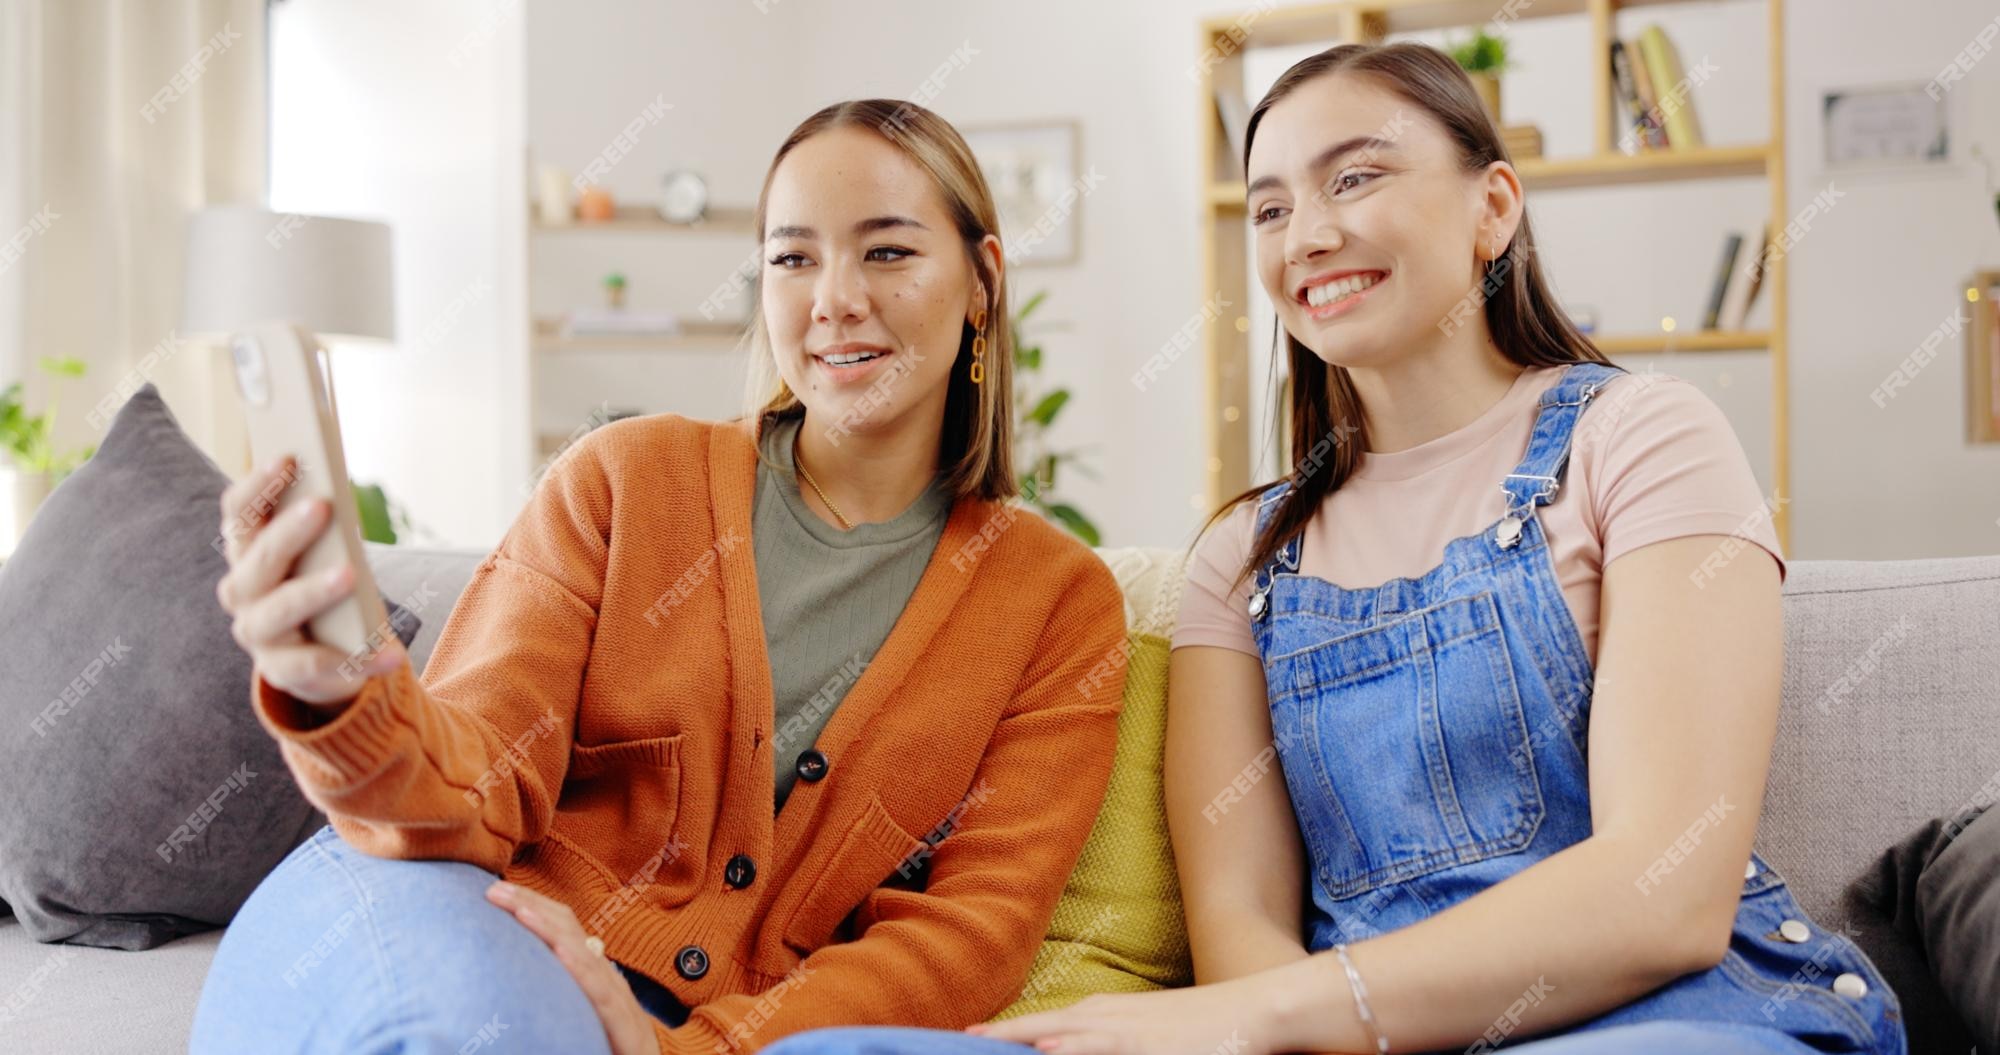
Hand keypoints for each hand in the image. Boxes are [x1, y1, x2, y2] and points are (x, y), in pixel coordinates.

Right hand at [215, 454, 405, 707]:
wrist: (324, 657)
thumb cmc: (322, 588)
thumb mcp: (322, 555)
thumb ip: (320, 528)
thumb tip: (338, 493)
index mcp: (246, 553)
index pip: (238, 514)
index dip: (257, 485)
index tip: (288, 457)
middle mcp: (242, 592)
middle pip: (259, 558)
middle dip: (289, 531)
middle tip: (323, 506)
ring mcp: (258, 634)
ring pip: (279, 609)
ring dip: (312, 590)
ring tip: (349, 573)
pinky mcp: (283, 672)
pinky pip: (316, 665)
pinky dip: (356, 660)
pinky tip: (390, 654)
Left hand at [486, 880, 661, 1054]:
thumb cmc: (613, 1037)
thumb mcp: (580, 1003)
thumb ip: (561, 981)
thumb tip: (532, 962)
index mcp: (591, 968)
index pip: (561, 925)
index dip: (531, 903)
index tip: (495, 890)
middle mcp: (603, 974)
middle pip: (568, 928)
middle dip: (531, 904)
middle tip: (494, 889)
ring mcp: (614, 994)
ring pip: (581, 953)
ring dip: (549, 928)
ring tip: (520, 911)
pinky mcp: (622, 1021)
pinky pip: (601, 991)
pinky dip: (581, 968)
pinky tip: (561, 953)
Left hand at [969, 981, 1277, 1054]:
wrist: (1250, 1011)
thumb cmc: (1196, 1027)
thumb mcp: (1140, 1031)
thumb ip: (1102, 1040)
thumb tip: (1061, 1048)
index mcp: (1097, 1015)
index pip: (1036, 1026)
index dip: (999, 1034)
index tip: (963, 1040)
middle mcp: (1104, 1019)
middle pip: (1037, 1028)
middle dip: (997, 1039)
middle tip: (959, 1043)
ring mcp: (1124, 1033)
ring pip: (1061, 1038)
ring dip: (1024, 1042)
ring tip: (983, 1045)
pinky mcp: (1147, 1048)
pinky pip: (1101, 1052)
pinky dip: (1071, 1051)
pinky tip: (1048, 1050)